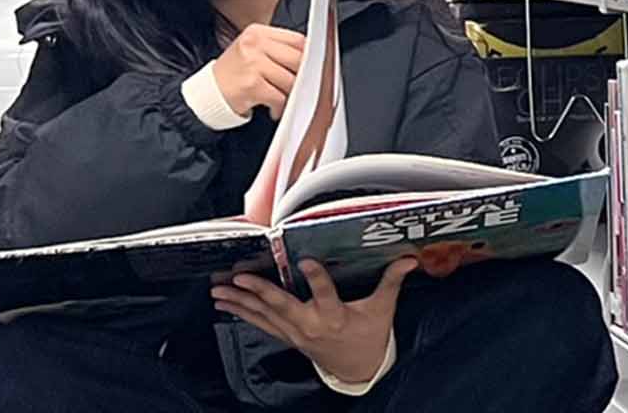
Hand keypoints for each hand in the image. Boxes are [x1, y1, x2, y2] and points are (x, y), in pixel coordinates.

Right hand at [211, 24, 305, 115]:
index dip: (310, 56)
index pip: (297, 40)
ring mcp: (252, 63)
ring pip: (291, 80)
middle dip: (303, 77)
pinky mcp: (251, 84)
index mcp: (257, 32)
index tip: (312, 69)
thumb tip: (311, 59)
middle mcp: (254, 44)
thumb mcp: (252, 51)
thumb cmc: (235, 74)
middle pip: (298, 59)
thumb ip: (278, 50)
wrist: (208, 93)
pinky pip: (279, 97)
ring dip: (290, 95)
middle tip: (299, 87)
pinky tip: (272, 108)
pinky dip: (279, 107)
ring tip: (280, 98)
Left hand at [214, 259, 418, 387]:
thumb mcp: (382, 310)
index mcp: (336, 316)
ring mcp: (296, 333)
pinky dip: (243, 312)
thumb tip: (409, 260)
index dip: (316, 278)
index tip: (305, 261)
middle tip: (238, 277)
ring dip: (239, 302)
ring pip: (264, 315)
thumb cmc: (369, 336)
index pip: (326, 294)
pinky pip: (261, 323)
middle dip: (259, 291)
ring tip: (218, 290)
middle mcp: (311, 325)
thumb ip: (391, 282)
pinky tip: (225, 302)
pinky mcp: (287, 336)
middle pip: (282, 306)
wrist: (357, 368)